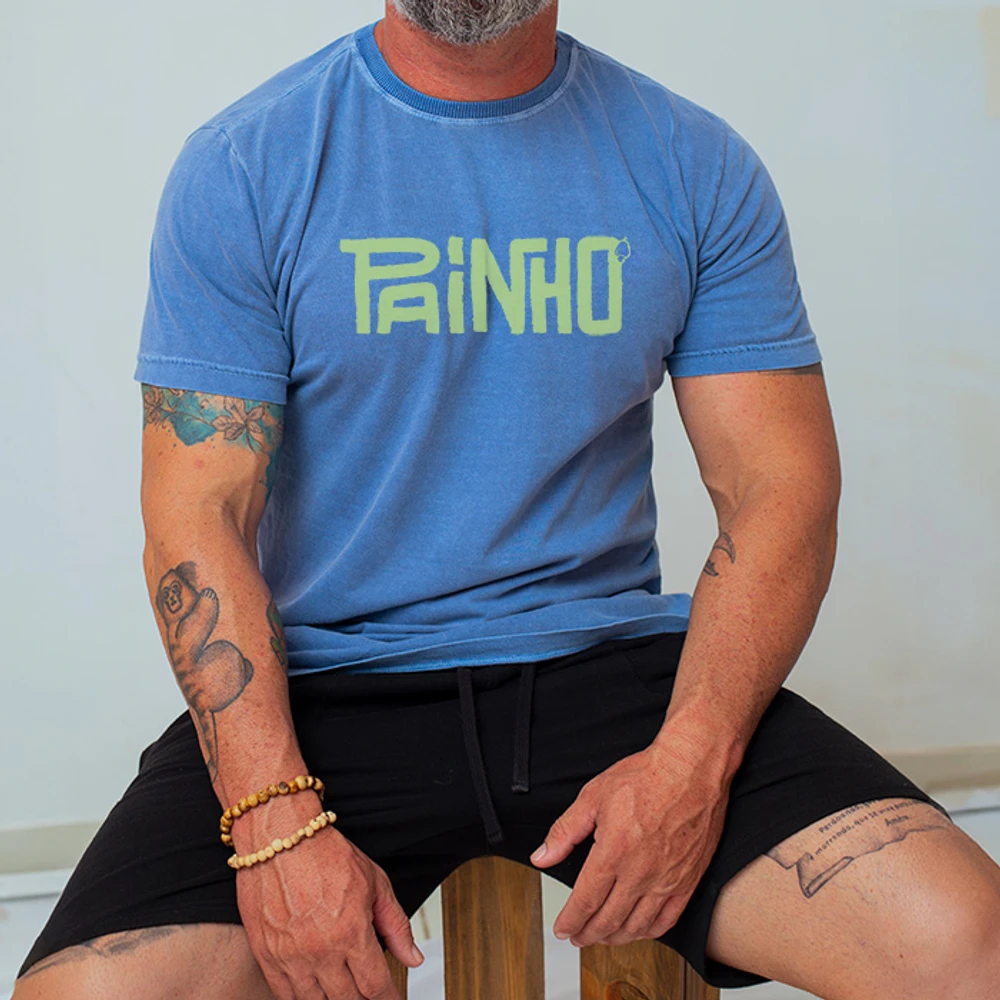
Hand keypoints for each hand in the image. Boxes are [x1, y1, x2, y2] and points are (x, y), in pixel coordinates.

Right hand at [234, 793, 422, 998]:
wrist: (281, 838)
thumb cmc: (327, 854)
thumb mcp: (375, 883)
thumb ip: (395, 925)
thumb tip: (412, 958)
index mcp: (351, 933)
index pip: (375, 987)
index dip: (388, 999)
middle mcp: (321, 952)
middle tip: (369, 994)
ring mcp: (290, 957)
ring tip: (344, 992)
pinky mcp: (266, 955)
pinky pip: (284, 996)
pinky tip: (314, 993)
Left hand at [529, 725, 732, 947]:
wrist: (691, 768)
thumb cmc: (646, 776)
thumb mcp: (593, 796)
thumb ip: (564, 831)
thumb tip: (542, 856)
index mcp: (613, 852)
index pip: (585, 901)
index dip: (570, 921)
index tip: (562, 928)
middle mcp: (640, 872)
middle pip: (608, 920)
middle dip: (588, 933)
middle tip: (578, 936)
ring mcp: (667, 879)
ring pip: (637, 926)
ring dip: (616, 938)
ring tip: (603, 936)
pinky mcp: (689, 879)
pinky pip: (668, 919)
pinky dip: (649, 932)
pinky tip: (640, 930)